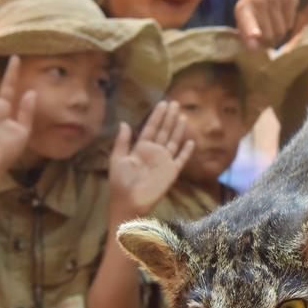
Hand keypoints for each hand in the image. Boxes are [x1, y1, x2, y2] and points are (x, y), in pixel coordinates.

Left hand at [109, 101, 194, 218]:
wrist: (129, 203)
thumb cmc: (120, 182)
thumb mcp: (117, 159)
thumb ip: (122, 142)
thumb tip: (124, 123)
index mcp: (141, 148)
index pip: (151, 128)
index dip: (157, 116)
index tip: (163, 103)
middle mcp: (154, 152)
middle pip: (164, 131)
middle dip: (170, 118)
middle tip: (176, 103)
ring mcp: (164, 161)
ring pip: (173, 141)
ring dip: (178, 129)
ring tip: (183, 116)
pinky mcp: (172, 172)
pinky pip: (181, 159)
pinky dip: (186, 151)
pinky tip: (191, 141)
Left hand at [234, 0, 299, 49]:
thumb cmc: (255, 8)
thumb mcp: (245, 18)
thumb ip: (246, 36)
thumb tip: (254, 50)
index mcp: (243, 7)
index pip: (247, 20)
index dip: (250, 30)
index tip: (255, 35)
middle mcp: (258, 0)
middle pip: (267, 34)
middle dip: (269, 42)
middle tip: (267, 39)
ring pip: (280, 31)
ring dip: (279, 35)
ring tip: (274, 26)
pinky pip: (290, 24)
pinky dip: (287, 25)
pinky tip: (282, 17)